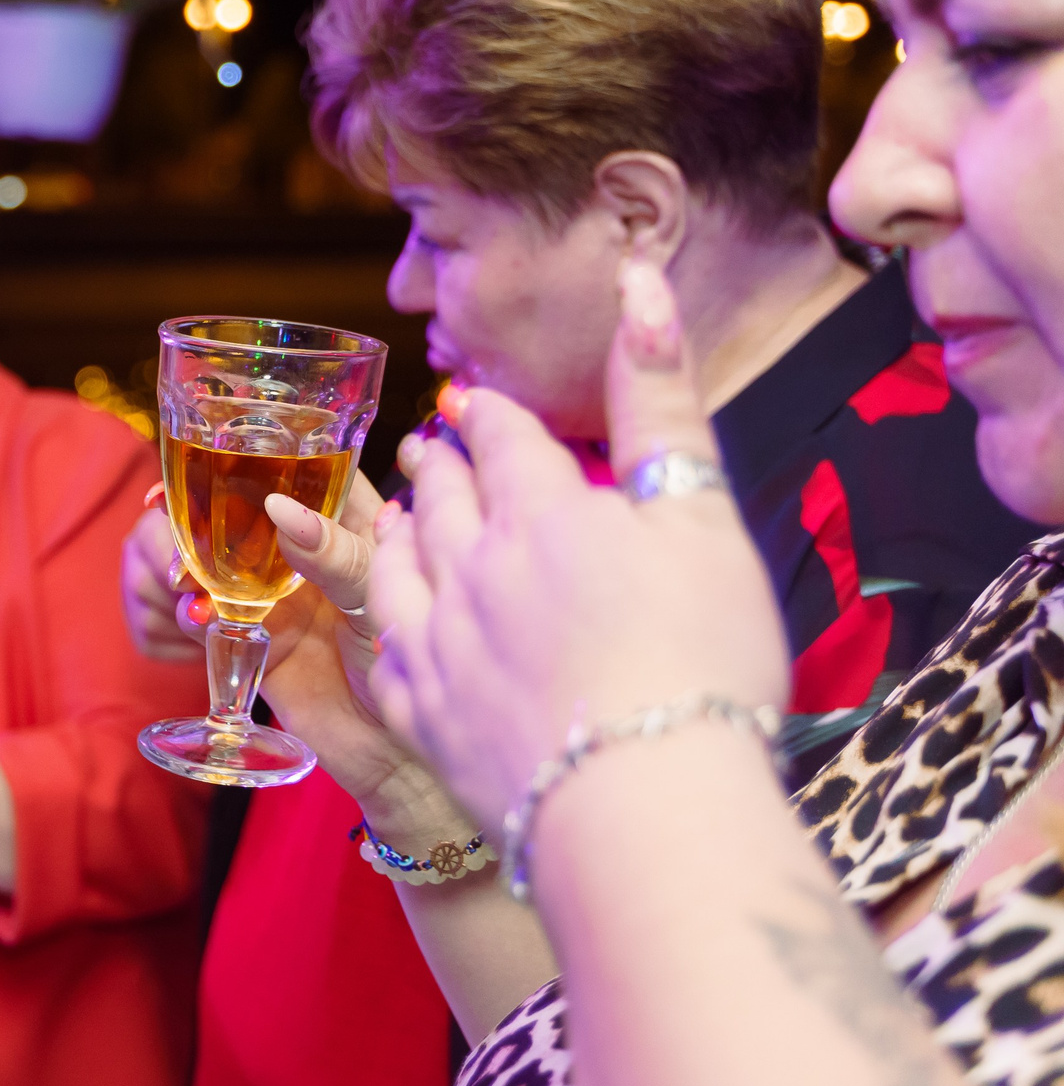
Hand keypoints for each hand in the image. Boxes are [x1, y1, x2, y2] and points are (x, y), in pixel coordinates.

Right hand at [127, 476, 459, 833]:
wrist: (396, 753)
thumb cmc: (412, 661)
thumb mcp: (383, 593)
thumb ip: (335, 552)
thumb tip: (279, 510)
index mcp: (345, 516)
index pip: (287, 466)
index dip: (240, 458)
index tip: (197, 464)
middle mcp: (301, 544)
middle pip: (227, 505)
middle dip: (187, 516)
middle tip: (169, 534)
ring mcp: (270, 588)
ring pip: (202, 553)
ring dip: (176, 561)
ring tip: (180, 586)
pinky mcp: (248, 633)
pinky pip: (200, 610)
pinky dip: (183, 609)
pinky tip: (190, 619)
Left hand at [369, 260, 791, 831]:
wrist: (643, 804)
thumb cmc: (700, 660)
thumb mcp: (700, 516)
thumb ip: (660, 402)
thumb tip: (637, 282)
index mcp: (541, 512)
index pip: (503, 438)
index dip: (493, 414)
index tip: (479, 401)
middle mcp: (471, 566)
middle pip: (442, 494)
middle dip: (441, 462)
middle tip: (433, 446)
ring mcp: (436, 640)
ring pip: (400, 562)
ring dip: (402, 529)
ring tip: (402, 512)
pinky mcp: (421, 713)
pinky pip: (386, 647)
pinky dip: (384, 617)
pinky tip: (391, 619)